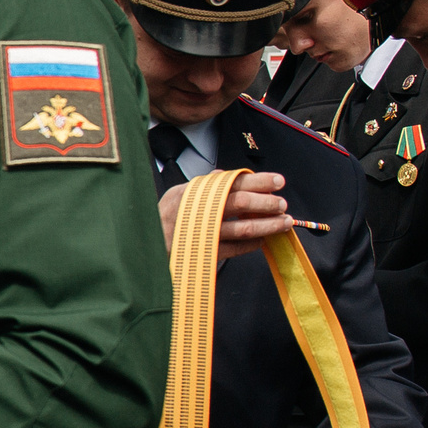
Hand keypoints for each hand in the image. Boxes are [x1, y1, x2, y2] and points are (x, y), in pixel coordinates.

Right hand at [158, 171, 288, 261]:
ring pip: (243, 228)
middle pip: (242, 203)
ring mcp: (204, 234)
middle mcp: (200, 211)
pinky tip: (262, 241)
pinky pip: (236, 249)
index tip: (278, 182)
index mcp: (196, 193)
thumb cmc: (162, 220)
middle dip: (267, 203)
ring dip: (267, 225)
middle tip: (282, 204)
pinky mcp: (207, 253)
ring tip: (283, 223)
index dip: (259, 181)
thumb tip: (224, 174)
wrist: (145, 247)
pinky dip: (252, 244)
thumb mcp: (178, 195)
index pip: (233, 182)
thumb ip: (203, 186)